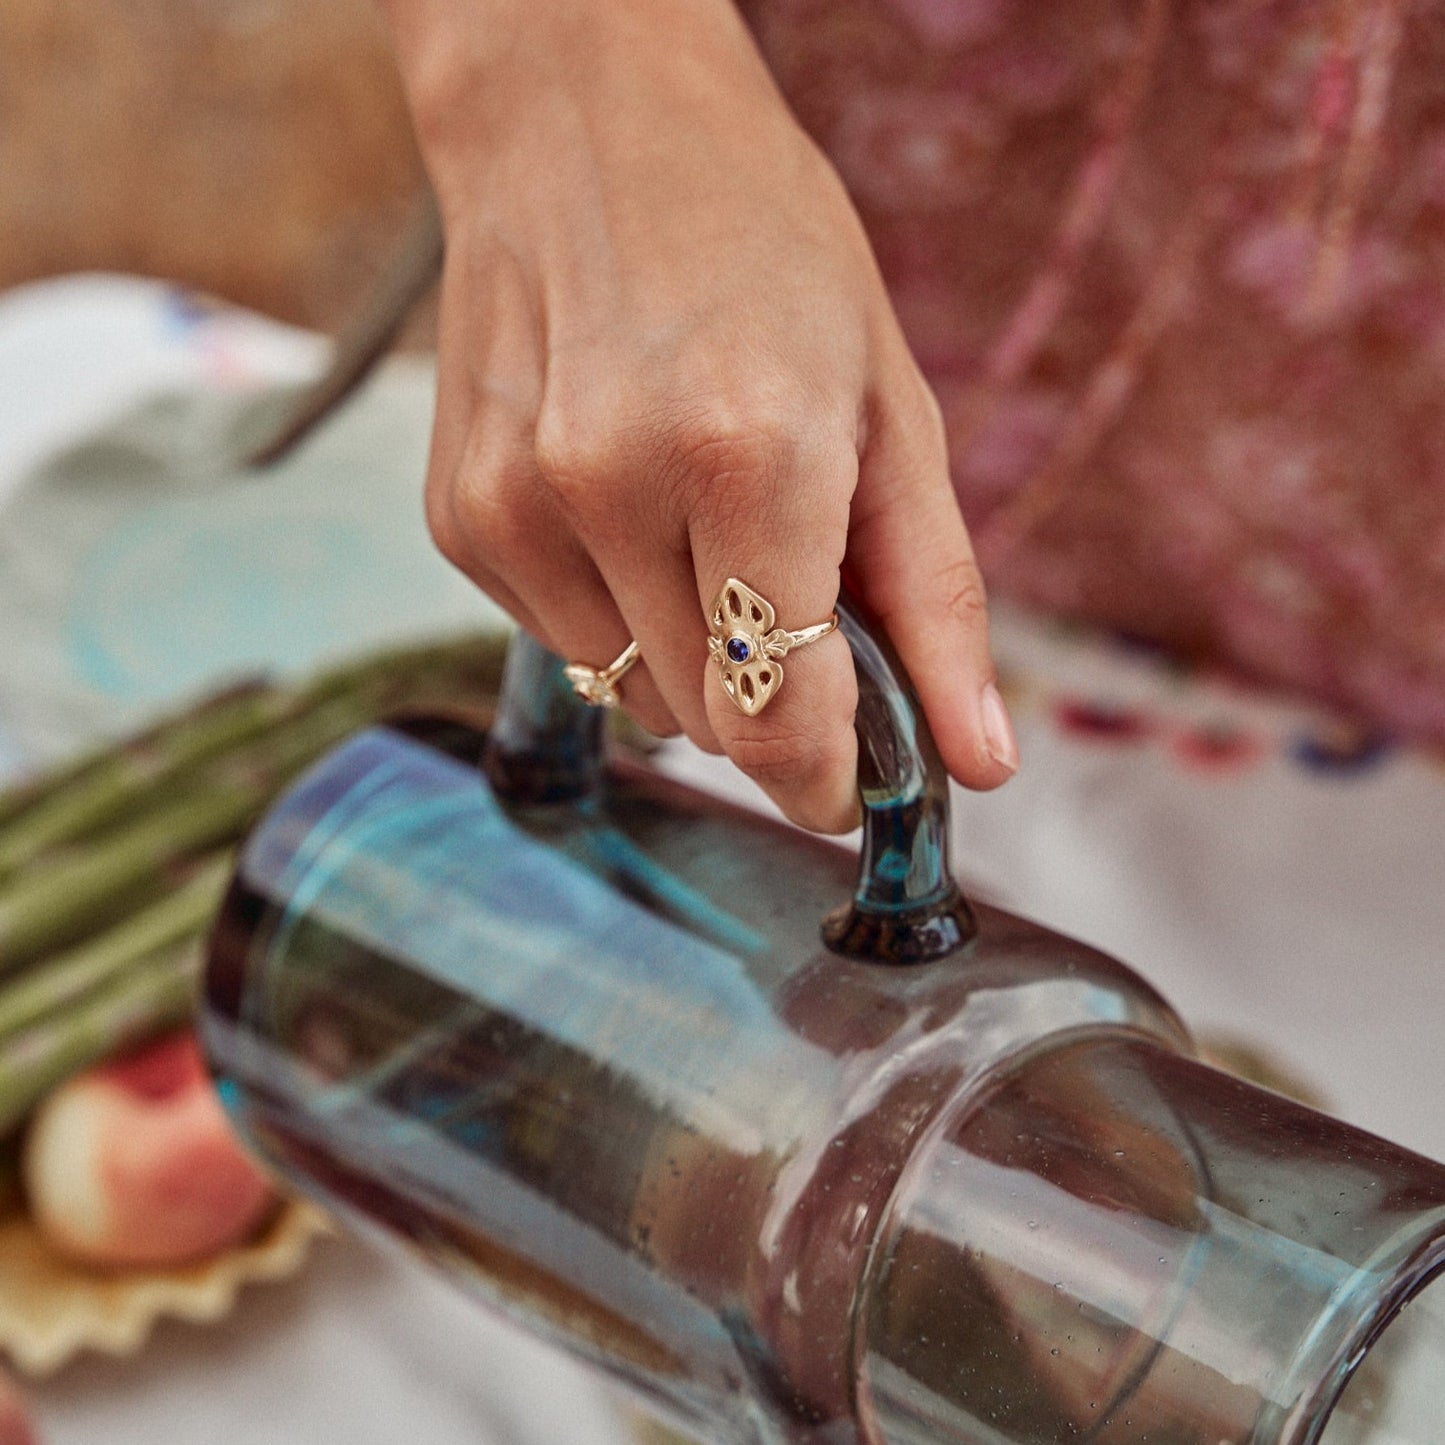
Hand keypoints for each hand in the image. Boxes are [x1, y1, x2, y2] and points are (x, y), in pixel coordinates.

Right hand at [383, 0, 1018, 831]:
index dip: (820, 778)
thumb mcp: (894, 408)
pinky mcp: (460, 515)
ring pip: (631, 694)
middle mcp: (612, 486)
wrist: (582, 119)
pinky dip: (614, 608)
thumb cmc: (765, 249)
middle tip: (788, 585)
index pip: (778, 718)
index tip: (842, 782)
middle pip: (709, 720)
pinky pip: (562, 641)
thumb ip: (939, 600)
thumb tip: (982, 762)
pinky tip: (624, 502)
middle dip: (768, 693)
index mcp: (752, 452)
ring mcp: (518, 503)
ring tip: (699, 520)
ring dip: (687, 650)